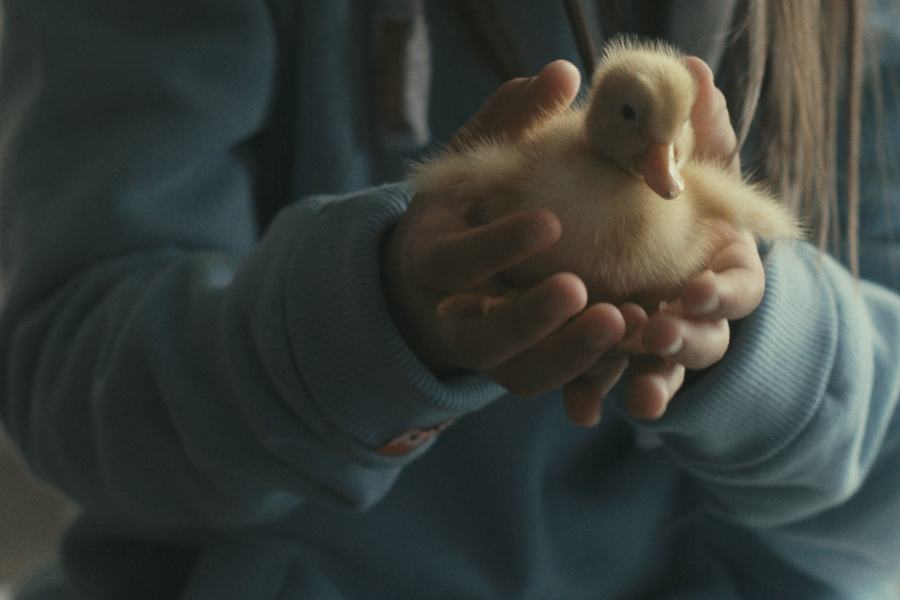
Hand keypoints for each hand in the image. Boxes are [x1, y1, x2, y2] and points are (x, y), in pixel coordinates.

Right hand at [383, 61, 630, 421]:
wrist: (440, 278)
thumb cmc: (464, 207)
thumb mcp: (475, 160)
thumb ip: (511, 122)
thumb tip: (563, 73)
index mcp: (434, 262)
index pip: (455, 262)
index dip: (496, 247)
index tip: (549, 222)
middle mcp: (453, 319)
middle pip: (481, 339)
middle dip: (528, 319)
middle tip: (581, 291)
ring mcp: (488, 354)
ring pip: (519, 375)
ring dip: (568, 357)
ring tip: (624, 323)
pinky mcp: (521, 370)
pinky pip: (552, 385)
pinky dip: (589, 376)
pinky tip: (635, 348)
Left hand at [620, 57, 765, 419]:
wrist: (585, 224)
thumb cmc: (645, 188)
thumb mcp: (660, 158)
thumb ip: (681, 129)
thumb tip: (695, 76)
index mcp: (716, 263)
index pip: (738, 286)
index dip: (722, 293)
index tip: (694, 291)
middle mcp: (692, 309)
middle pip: (706, 337)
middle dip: (687, 338)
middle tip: (658, 334)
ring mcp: (654, 339)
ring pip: (662, 368)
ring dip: (652, 378)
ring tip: (636, 395)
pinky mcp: (610, 358)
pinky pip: (606, 381)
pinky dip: (597, 395)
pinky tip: (582, 411)